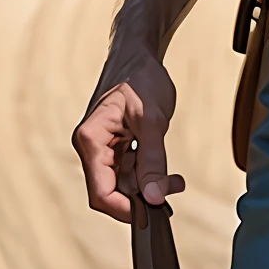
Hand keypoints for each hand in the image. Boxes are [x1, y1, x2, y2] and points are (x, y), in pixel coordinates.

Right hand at [72, 50, 183, 224]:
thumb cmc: (140, 78)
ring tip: (176, 180)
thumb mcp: (152, 119)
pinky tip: (168, 175)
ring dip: (149, 186)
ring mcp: (104, 148)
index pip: (100, 192)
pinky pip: (129, 172)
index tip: (152, 213)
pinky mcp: (116, 147)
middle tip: (173, 188)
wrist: (139, 55)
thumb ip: (153, 160)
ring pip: (123, 184)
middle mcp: (92, 148)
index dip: (124, 209)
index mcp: (91, 140)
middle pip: (111, 191)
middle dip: (142, 196)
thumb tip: (155, 197)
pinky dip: (148, 176)